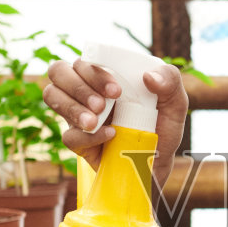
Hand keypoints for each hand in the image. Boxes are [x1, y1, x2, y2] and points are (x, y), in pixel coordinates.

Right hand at [43, 57, 188, 191]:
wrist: (159, 166)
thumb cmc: (163, 129)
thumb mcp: (175, 104)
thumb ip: (170, 82)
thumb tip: (149, 76)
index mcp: (106, 76)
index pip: (84, 60)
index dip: (93, 71)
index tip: (116, 90)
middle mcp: (87, 92)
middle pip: (58, 72)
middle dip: (77, 86)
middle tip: (102, 105)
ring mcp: (79, 116)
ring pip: (52, 96)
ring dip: (72, 107)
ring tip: (95, 121)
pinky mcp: (79, 142)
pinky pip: (68, 135)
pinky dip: (86, 136)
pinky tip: (109, 137)